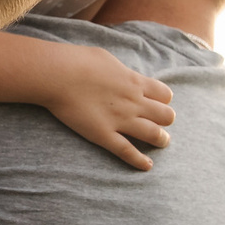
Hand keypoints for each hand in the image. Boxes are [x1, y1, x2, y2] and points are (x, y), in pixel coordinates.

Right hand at [40, 41, 175, 170]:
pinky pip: (127, 151)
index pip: (164, 95)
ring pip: (154, 134)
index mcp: (134, 82)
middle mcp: (134, 102)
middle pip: (166, 115)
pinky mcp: (104, 135)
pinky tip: (147, 166)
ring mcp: (120, 120)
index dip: (163, 100)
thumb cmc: (78, 61)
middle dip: (165, 120)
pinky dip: (140, 161)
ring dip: (161, 140)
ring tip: (161, 142)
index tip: (157, 103)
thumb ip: (120, 72)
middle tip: (159, 122)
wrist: (58, 75)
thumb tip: (122, 76)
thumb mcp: (107, 58)